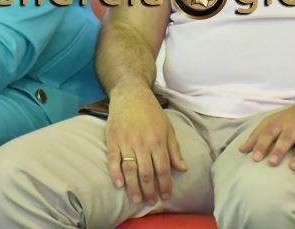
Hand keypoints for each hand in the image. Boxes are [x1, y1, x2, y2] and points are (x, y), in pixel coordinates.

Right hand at [105, 88, 186, 204]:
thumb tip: (182, 169)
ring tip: (136, 199)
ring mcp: (126, 141)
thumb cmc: (151, 111)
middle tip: (150, 202)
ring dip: (133, 187)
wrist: (130, 93)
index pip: (163, 168)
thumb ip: (174, 149)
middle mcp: (142, 142)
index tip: (165, 196)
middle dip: (149, 190)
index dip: (164, 185)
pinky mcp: (113, 139)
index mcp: (158, 140)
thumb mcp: (168, 128)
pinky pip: (113, 160)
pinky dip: (116, 173)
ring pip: (130, 169)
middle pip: (146, 172)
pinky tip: (119, 184)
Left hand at [238, 100, 294, 177]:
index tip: (254, 158)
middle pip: (286, 139)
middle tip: (272, 162)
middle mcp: (294, 128)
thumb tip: (240, 150)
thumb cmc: (290, 119)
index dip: (261, 145)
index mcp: (279, 123)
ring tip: (293, 168)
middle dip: (279, 151)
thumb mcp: (272, 122)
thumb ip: (257, 136)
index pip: (268, 133)